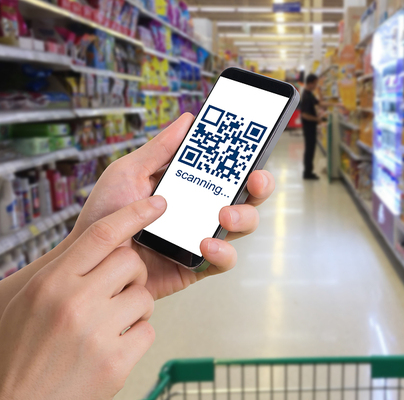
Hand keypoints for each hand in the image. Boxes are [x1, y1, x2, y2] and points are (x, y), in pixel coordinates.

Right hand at [0, 197, 165, 399]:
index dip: (134, 214)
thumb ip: (62, 271)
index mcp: (50, 283)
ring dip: (136, 308)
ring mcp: (97, 332)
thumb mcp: (26, 300)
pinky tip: (114, 347)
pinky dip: (136, 337)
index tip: (157, 205)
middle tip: (120, 290)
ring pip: (144, 297)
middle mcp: (74, 303)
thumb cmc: (19, 353)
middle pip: (130, 262)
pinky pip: (148, 331)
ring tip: (112, 324)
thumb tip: (103, 243)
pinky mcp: (115, 361)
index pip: (102, 235)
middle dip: (133, 274)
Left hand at [73, 113, 275, 299]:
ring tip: (224, 215)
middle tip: (253, 180)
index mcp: (191, 185)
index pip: (228, 170)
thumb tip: (188, 120)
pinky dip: (222, 253)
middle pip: (247, 196)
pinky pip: (223, 261)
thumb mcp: (128, 173)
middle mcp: (202, 209)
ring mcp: (202, 237)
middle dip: (260, 186)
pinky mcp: (197, 266)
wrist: (89, 259)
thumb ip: (159, 149)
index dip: (247, 159)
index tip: (252, 149)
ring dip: (243, 217)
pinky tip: (205, 245)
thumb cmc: (105, 214)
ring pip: (243, 226)